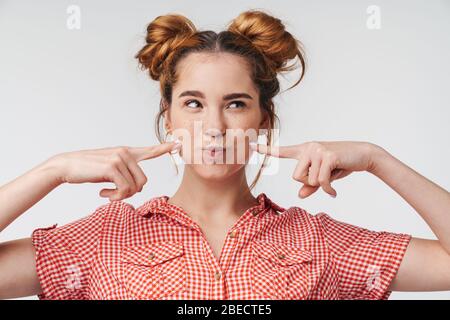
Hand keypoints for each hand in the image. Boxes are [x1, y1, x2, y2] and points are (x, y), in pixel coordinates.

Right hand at [48, 141, 180, 200]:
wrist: (66, 166)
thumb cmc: (88, 170)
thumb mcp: (110, 170)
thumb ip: (126, 174)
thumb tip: (138, 188)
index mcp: (126, 152)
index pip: (149, 150)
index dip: (165, 148)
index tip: (179, 144)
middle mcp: (125, 153)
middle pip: (143, 181)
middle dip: (131, 192)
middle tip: (115, 194)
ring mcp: (119, 158)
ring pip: (134, 187)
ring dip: (121, 196)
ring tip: (107, 193)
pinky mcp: (112, 167)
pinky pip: (124, 189)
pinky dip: (114, 197)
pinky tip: (103, 194)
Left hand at [250, 141, 379, 197]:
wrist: (363, 154)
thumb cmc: (341, 165)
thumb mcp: (323, 177)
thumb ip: (310, 186)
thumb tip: (299, 195)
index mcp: (304, 150)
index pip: (282, 151)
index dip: (266, 150)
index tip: (251, 146)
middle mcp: (308, 148)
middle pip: (296, 177)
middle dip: (310, 182)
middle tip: (325, 176)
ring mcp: (317, 150)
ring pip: (309, 180)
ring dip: (322, 185)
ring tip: (333, 176)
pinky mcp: (328, 156)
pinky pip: (321, 181)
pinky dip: (328, 189)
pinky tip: (334, 190)